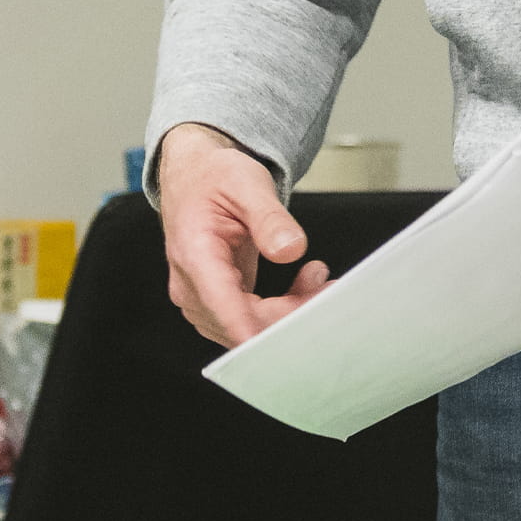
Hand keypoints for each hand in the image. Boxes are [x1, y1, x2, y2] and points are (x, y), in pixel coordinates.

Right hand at [155, 122, 324, 344]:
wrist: (195, 177)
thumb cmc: (214, 177)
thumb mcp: (246, 183)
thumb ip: (269, 217)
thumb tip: (291, 250)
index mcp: (194, 252)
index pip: (220, 301)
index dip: (249, 328)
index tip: (278, 343)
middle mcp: (191, 284)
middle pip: (242, 321)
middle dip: (290, 313)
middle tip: (329, 289)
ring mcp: (202, 298)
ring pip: (250, 327)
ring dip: (290, 311)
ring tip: (318, 278)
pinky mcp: (217, 301)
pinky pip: (252, 320)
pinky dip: (283, 308)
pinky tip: (304, 284)